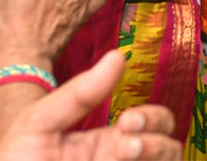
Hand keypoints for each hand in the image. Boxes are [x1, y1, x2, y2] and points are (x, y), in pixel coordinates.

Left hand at [0, 51, 180, 160]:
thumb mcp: (38, 125)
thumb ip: (78, 94)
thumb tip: (118, 56)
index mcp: (103, 143)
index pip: (149, 122)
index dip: (150, 116)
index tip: (127, 120)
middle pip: (169, 142)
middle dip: (158, 132)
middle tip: (130, 139)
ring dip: (160, 151)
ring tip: (129, 154)